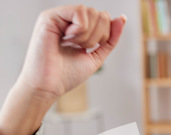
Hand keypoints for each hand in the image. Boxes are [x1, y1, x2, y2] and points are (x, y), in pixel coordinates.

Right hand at [0, 5, 125, 134]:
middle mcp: (68, 19)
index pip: (104, 18)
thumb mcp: (96, 56)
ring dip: (88, 35)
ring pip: (92, 11)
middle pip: (100, 14)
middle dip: (97, 36)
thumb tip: (122, 18)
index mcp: (78, 28)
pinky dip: (80, 30)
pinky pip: (80, 11)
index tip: (88, 49)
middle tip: (80, 48)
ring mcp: (59, 16)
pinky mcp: (50, 16)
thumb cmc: (66, 75)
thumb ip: (110, 39)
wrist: (48, 87)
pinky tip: (67, 40)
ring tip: (72, 45)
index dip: (105, 35)